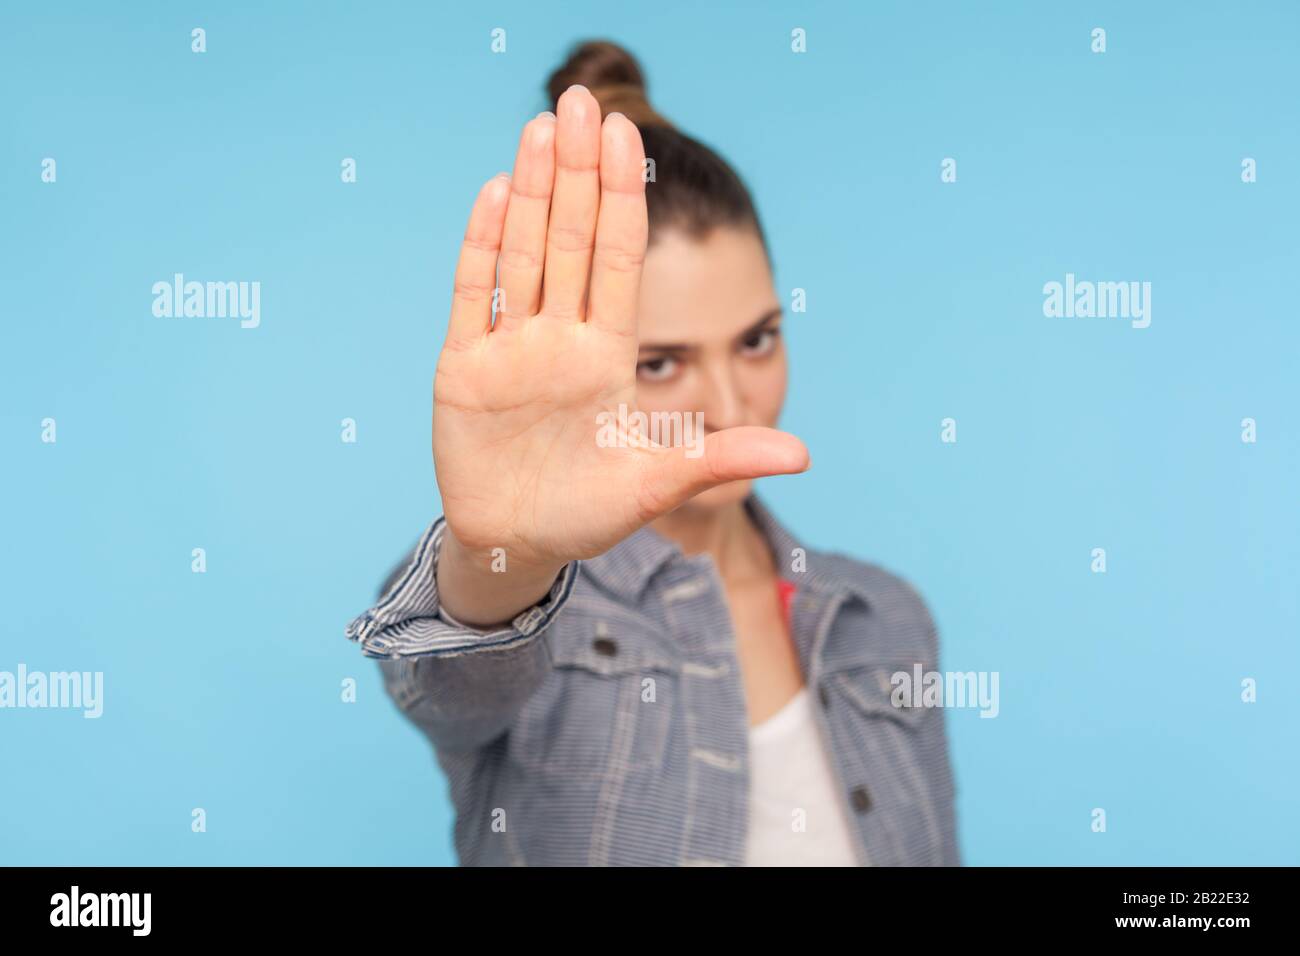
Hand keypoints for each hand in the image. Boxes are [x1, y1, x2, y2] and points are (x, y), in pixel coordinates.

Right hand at [432, 85, 808, 577]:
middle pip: (569, 240)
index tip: (629, 138)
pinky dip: (482, 247)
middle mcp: (560, 338)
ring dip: (531, 193)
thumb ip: (722, 458)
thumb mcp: (660, 484)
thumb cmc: (590, 513)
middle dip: (576, 173)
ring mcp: (511, 348)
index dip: (622, 199)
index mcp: (608, 354)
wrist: (520, 545)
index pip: (618, 260)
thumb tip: (805, 453)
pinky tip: (496, 193)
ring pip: (524, 254)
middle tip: (581, 103)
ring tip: (541, 128)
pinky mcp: (465, 368)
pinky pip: (474, 296)